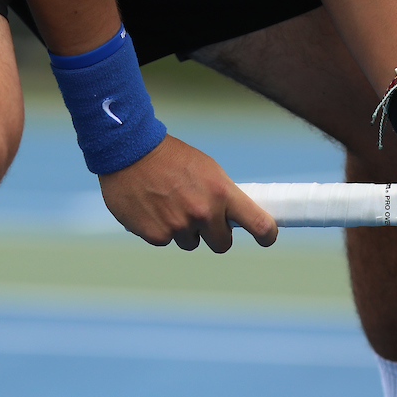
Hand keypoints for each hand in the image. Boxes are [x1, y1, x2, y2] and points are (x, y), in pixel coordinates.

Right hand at [99, 134, 278, 251]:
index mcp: (221, 192)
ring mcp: (179, 227)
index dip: (267, 234)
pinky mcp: (156, 235)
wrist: (129, 151)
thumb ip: (223, 195)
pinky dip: (160, 229)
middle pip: (221, 244)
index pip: (258, 223)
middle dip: (214, 235)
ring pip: (190, 243)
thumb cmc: (170, 158)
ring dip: (183, 230)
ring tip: (168, 203)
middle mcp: (203, 213)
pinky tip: (151, 208)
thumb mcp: (207, 169)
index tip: (266, 236)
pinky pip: (166, 241)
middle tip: (201, 217)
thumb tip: (235, 218)